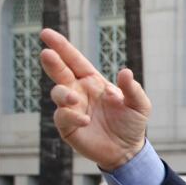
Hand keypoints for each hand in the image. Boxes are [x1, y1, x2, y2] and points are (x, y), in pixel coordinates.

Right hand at [39, 27, 151, 170]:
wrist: (127, 150)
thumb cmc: (132, 123)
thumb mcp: (140, 105)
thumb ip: (133, 89)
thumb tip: (125, 72)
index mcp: (93, 81)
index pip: (74, 60)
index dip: (62, 47)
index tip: (46, 34)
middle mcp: (78, 91)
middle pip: (60, 72)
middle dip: (52, 62)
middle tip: (47, 54)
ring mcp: (71, 108)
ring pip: (58, 94)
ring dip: (63, 94)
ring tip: (73, 98)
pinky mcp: (68, 127)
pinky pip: (63, 117)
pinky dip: (71, 116)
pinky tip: (85, 120)